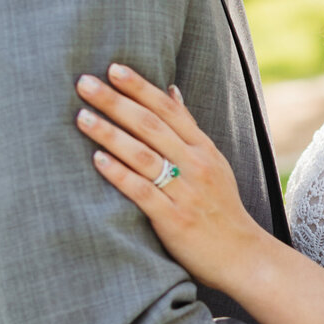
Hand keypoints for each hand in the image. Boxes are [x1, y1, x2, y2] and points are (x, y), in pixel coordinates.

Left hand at [75, 64, 267, 295]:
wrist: (242, 256)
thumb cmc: (221, 208)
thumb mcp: (213, 162)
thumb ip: (188, 128)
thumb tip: (170, 90)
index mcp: (203, 149)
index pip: (168, 109)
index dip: (140, 87)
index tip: (113, 68)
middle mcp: (195, 166)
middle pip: (151, 126)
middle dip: (116, 102)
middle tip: (85, 83)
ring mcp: (185, 192)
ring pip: (143, 155)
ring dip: (110, 134)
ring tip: (82, 117)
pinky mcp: (174, 220)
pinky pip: (142, 192)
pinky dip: (119, 174)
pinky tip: (98, 159)